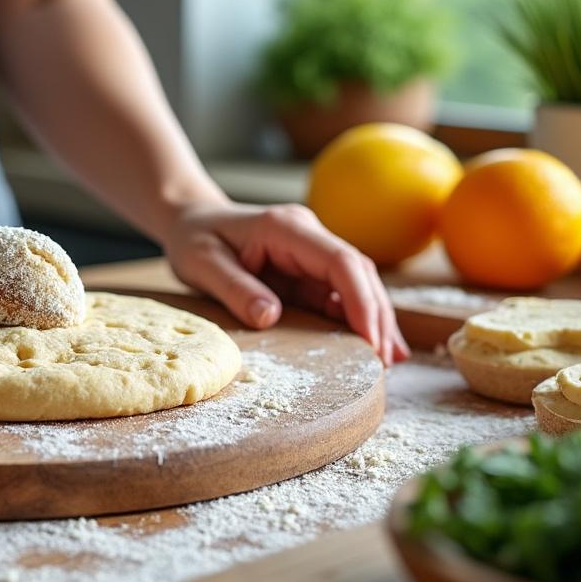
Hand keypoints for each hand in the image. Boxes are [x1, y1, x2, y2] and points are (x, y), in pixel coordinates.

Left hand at [161, 201, 409, 365]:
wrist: (190, 220)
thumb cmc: (193, 239)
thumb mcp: (202, 264)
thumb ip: (234, 289)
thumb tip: (271, 316)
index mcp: (286, 227)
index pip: (339, 261)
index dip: (360, 300)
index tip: (369, 339)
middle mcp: (308, 235)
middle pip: (358, 272)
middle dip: (376, 315)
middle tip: (386, 361)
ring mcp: (312, 252)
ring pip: (357, 283)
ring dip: (375, 319)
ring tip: (391, 360)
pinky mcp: (309, 270)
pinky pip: (341, 293)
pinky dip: (359, 318)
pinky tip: (375, 345)